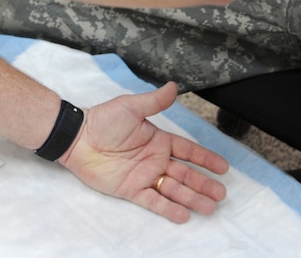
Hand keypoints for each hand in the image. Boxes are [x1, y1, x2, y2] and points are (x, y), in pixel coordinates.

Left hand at [61, 82, 229, 222]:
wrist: (77, 138)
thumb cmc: (102, 120)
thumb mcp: (130, 106)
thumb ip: (154, 101)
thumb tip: (173, 86)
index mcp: (158, 140)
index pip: (188, 151)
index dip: (205, 159)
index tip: (223, 167)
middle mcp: (154, 159)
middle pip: (185, 174)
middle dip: (204, 183)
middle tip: (222, 193)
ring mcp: (144, 175)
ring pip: (173, 189)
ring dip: (192, 198)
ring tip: (210, 207)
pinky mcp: (130, 189)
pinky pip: (153, 201)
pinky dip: (168, 208)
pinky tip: (183, 215)